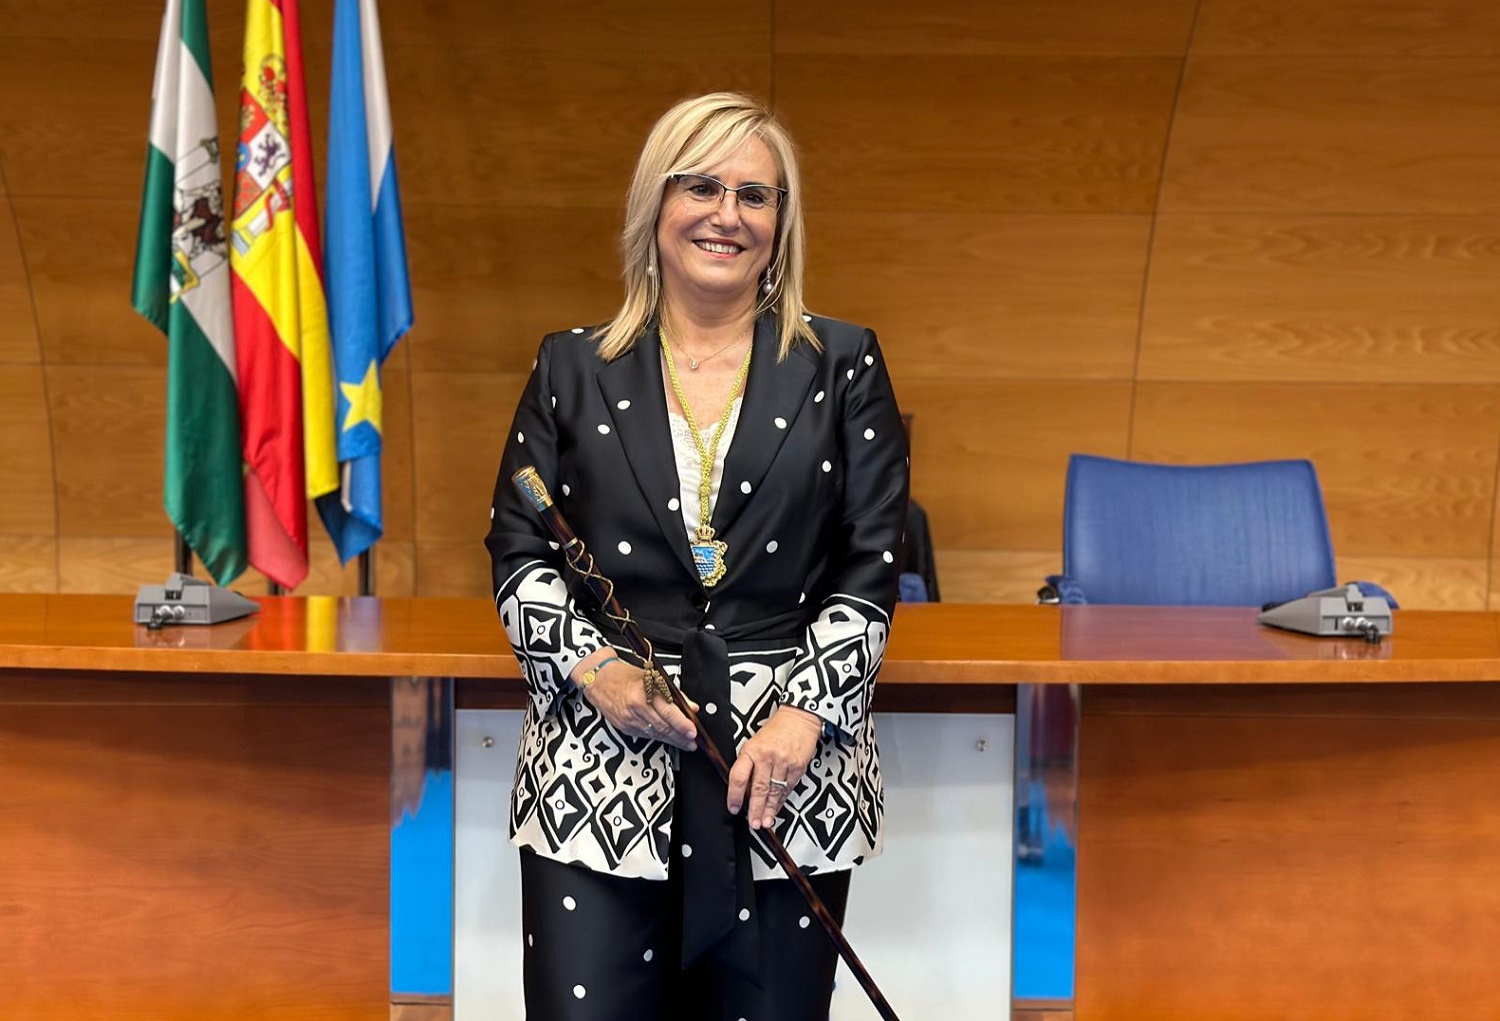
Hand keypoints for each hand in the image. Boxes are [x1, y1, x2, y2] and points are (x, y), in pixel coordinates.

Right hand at [572, 653, 696, 751]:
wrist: (598, 680)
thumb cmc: (624, 675)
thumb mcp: (651, 677)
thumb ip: (673, 693)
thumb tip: (690, 706)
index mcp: (645, 691)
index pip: (668, 711)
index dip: (682, 724)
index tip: (693, 731)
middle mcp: (636, 706)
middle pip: (663, 726)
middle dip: (680, 736)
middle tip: (691, 742)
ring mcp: (629, 718)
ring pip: (655, 734)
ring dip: (671, 740)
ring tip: (683, 743)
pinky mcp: (624, 727)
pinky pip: (645, 735)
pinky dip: (657, 737)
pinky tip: (666, 738)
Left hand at [727, 704, 823, 829]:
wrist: (799, 717)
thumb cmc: (775, 730)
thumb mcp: (754, 742)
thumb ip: (748, 764)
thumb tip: (744, 790)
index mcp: (751, 749)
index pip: (739, 776)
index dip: (735, 795)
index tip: (734, 808)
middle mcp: (767, 756)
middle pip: (759, 788)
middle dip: (755, 809)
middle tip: (753, 823)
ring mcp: (784, 762)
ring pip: (774, 791)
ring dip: (770, 809)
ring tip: (766, 822)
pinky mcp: (798, 767)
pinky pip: (788, 788)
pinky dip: (782, 800)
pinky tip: (777, 807)